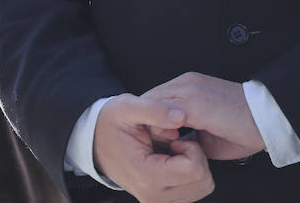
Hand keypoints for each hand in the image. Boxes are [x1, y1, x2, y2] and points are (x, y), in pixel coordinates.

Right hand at [93, 95, 213, 202]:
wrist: (96, 142)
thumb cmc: (112, 124)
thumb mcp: (128, 107)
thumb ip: (154, 110)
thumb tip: (181, 116)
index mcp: (147, 177)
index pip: (194, 169)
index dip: (190, 147)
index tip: (173, 136)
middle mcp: (154, 197)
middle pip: (203, 181)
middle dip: (195, 156)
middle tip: (174, 143)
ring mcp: (158, 202)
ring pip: (203, 186)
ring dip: (194, 165)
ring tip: (172, 151)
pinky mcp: (163, 201)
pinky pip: (195, 189)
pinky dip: (191, 173)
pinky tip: (173, 160)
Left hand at [143, 72, 263, 161]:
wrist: (266, 118)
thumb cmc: (241, 127)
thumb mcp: (205, 128)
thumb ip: (186, 131)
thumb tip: (170, 144)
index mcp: (189, 86)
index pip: (155, 99)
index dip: (150, 119)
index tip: (154, 138)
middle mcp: (187, 83)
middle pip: (149, 99)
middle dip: (146, 122)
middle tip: (153, 143)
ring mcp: (190, 90)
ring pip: (153, 104)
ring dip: (152, 125)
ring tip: (161, 143)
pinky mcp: (195, 101)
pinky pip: (164, 111)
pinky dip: (161, 127)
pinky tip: (168, 141)